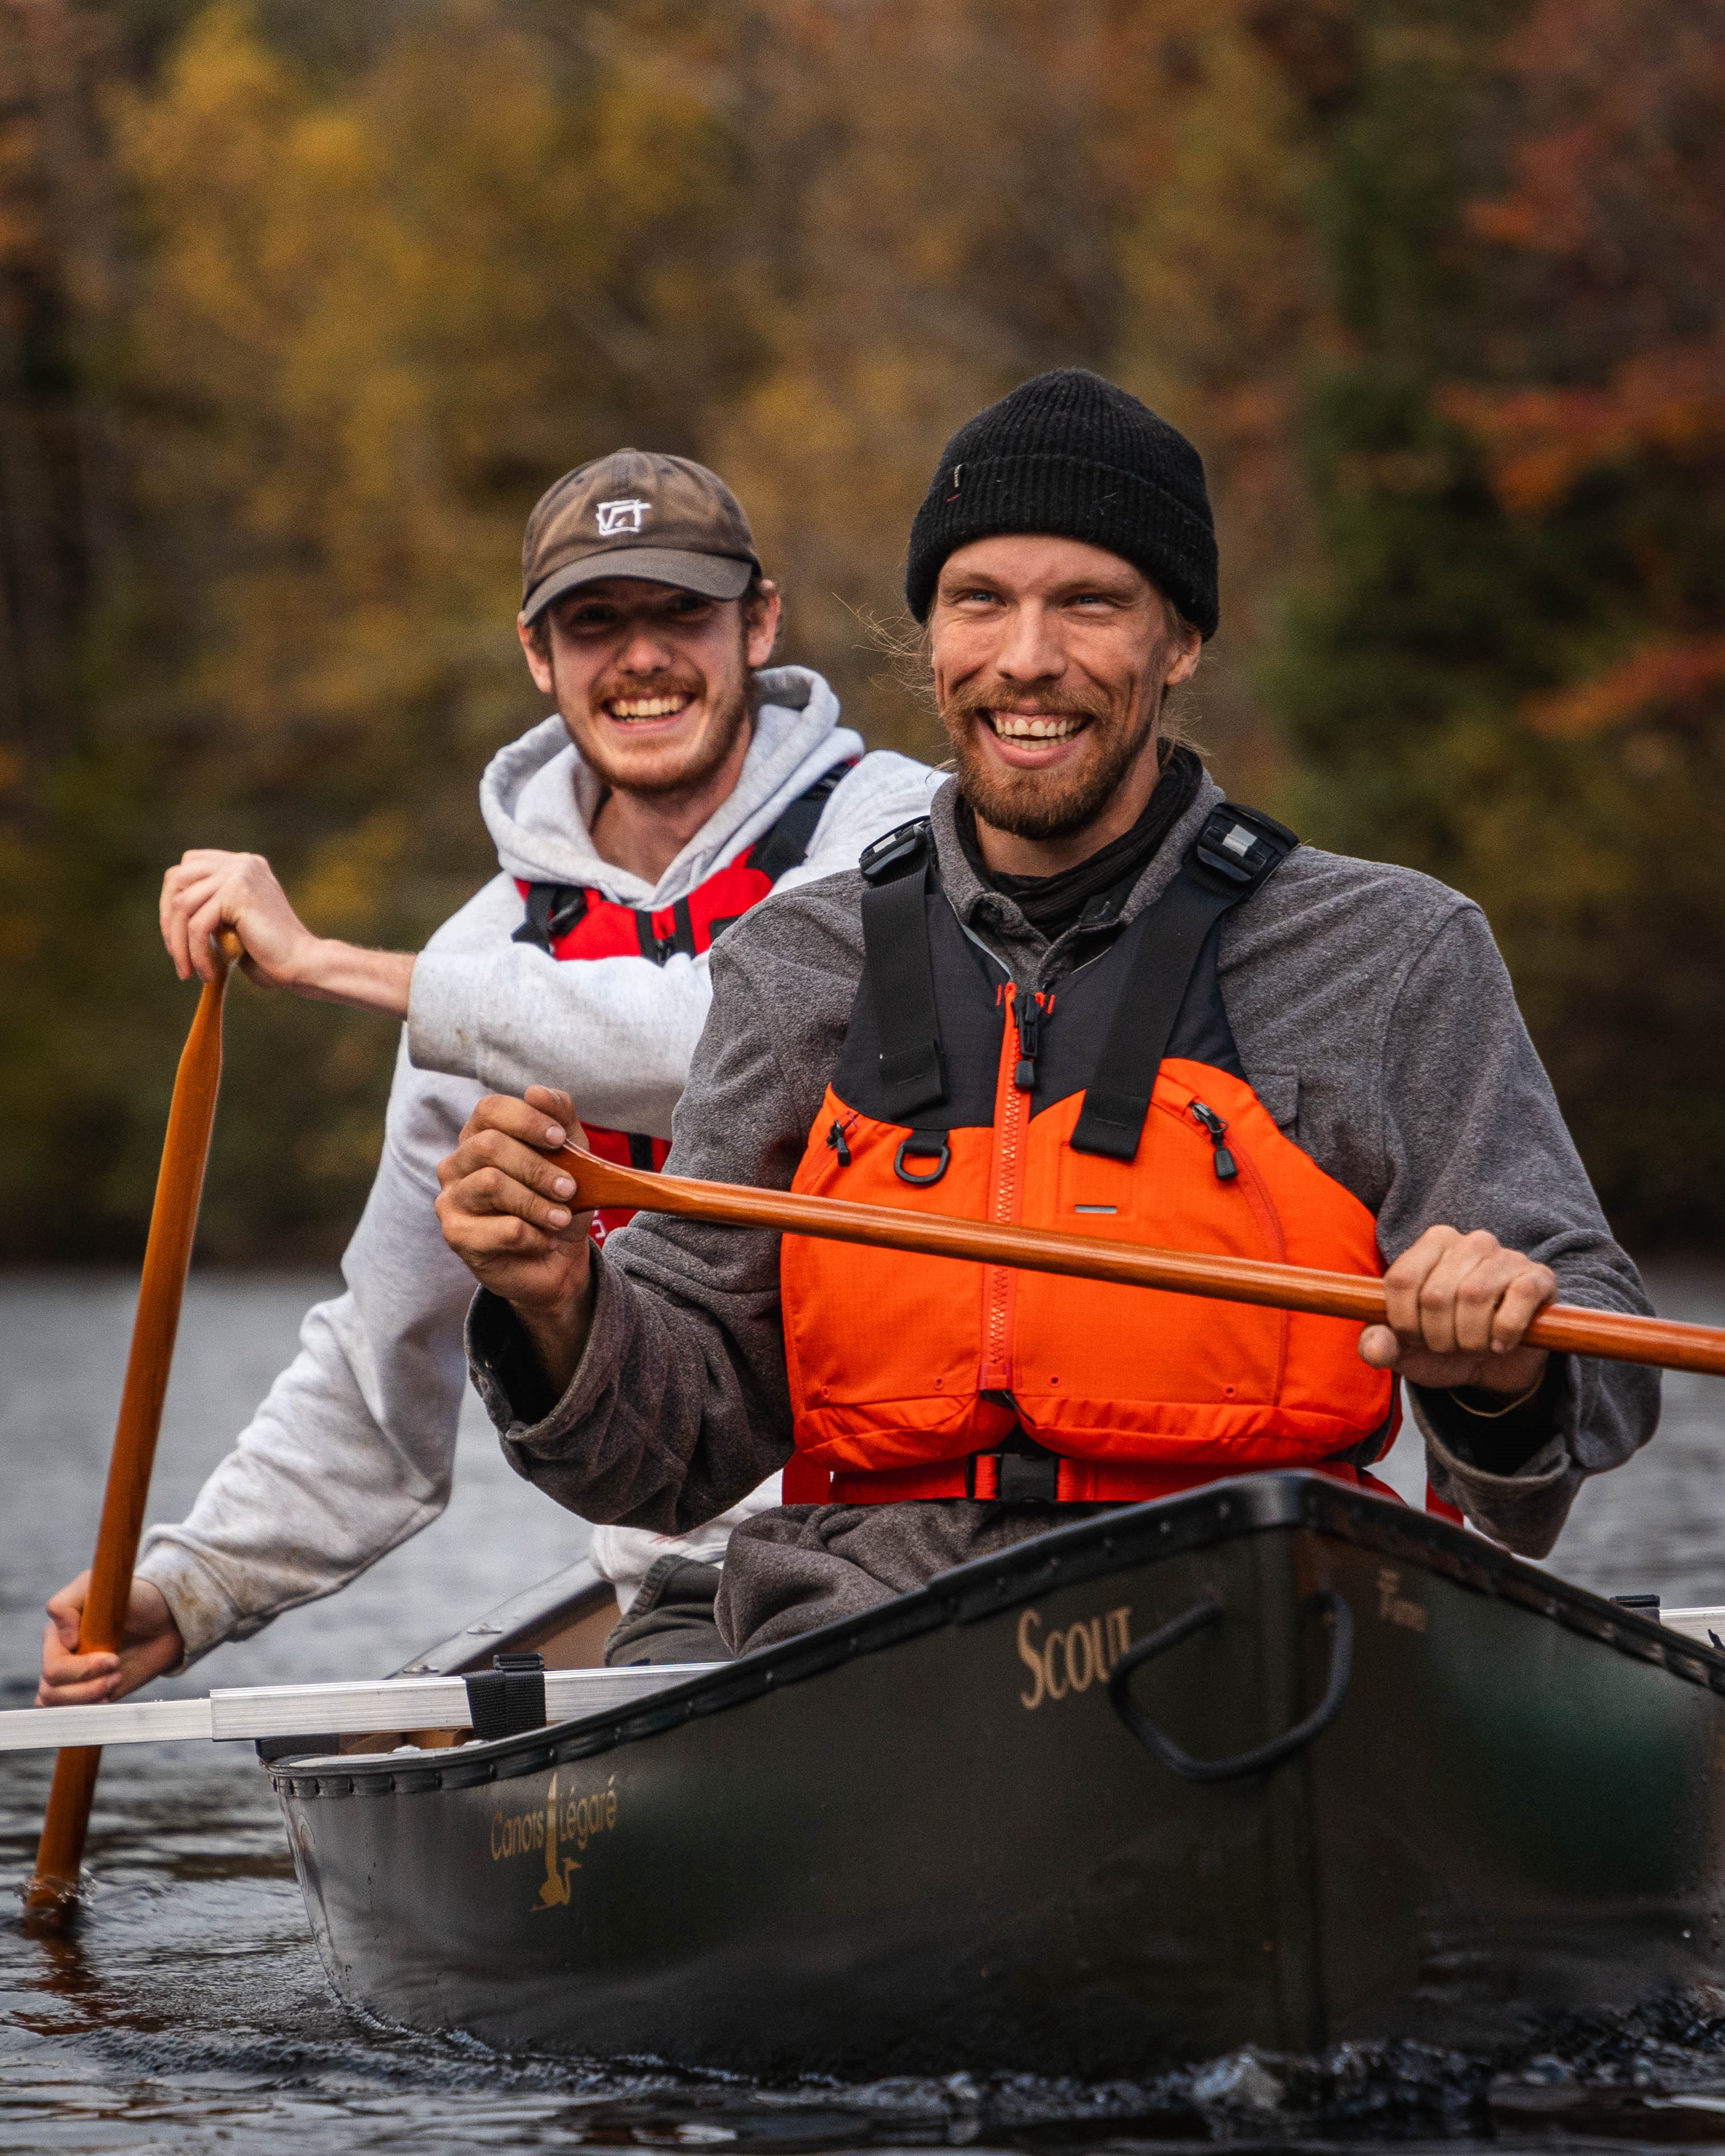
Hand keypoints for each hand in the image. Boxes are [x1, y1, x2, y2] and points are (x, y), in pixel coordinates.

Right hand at [38, 1573, 183, 1705]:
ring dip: (89, 1697)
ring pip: (57, 1704)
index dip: (83, 1668)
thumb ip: (68, 1604)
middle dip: (88, 1685)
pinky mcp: (88, 1691)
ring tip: (116, 1679)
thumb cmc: (133, 1599)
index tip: (113, 1658)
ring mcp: (73, 1677)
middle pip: (52, 1689)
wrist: (164, 1619)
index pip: (53, 1667)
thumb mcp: (102, 1586)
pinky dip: (88, 1709)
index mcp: (57, 1635)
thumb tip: (65, 1641)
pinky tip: (108, 1696)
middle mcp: (60, 1657)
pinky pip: (72, 1712)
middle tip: (117, 1669)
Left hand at [162, 849, 317, 987]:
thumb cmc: (272, 954)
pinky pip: (197, 925)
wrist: (303, 964)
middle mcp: (241, 862)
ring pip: (183, 905)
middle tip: (176, 955)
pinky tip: (207, 974)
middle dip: (168, 919)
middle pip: (177, 878)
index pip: (188, 867)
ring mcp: (240, 873)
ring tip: (188, 971)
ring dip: (179, 943)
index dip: (173, 899)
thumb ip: (211, 909)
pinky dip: (196, 953)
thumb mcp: (235, 923)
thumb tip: (171, 914)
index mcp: (243, 865)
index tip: (176, 935)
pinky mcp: (238, 892)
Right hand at [436, 1085, 596, 1390]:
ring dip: (537, 1203)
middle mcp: (458, 1163)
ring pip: (491, 1184)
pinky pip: (500, 1228)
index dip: (526, 1119)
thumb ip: (560, 1119)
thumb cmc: (558, 1200)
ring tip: (562, 1218)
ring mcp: (451, 1199)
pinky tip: (544, 1240)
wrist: (557, 1259)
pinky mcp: (457, 1235)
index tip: (558, 1139)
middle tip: (569, 1188)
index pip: (490, 1109)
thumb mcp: (572, 1155)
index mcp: (481, 1135)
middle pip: (489, 1146)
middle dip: (537, 1167)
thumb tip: (538, 1091)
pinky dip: (533, 1235)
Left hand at [1358, 1225, 1554, 1397]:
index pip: (1401, 1280)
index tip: (1415, 1339)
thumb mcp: (1406, 1349)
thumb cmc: (1446, 1342)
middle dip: (1438, 1336)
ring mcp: (1507, 1256)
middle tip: (1449, 1346)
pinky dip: (1505, 1331)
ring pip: (1474, 1296)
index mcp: (1431, 1244)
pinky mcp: (1539, 1277)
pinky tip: (1501, 1344)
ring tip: (1474, 1346)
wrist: (1498, 1363)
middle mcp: (1469, 1242)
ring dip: (1470, 1338)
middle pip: (1436, 1294)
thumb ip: (1379, 1344)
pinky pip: (1519, 1297)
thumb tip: (1375, 1348)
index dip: (1404, 1321)